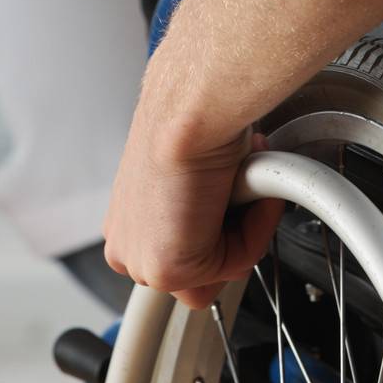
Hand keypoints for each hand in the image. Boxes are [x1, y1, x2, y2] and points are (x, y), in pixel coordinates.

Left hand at [103, 72, 281, 308]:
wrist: (188, 109)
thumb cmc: (189, 120)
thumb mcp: (189, 168)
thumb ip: (200, 197)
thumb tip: (231, 194)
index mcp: (127, 223)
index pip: (179, 252)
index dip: (218, 226)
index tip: (238, 194)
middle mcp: (128, 247)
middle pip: (197, 273)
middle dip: (232, 234)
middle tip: (248, 192)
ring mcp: (145, 263)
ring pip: (217, 273)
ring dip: (245, 231)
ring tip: (250, 187)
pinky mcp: (169, 269)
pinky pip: (234, 264)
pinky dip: (255, 230)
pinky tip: (250, 191)